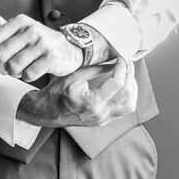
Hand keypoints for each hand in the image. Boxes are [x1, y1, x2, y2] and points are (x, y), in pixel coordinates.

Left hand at [0, 6, 82, 80]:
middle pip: (1, 54)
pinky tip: (30, 73)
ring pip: (14, 66)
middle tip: (4, 70)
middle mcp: (31, 29)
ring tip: (18, 71)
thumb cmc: (38, 40)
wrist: (70, 48)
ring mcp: (42, 43)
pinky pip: (29, 74)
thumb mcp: (19, 29)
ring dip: (13, 73)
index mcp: (20, 21)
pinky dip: (26, 77)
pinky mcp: (52, 57)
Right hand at [16, 58, 137, 127]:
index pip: (116, 83)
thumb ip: (94, 69)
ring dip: (132, 89)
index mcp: (91, 102)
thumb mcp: (72, 76)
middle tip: (128, 62)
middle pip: (127, 94)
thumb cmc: (55, 93)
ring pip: (130, 106)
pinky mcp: (103, 121)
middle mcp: (100, 114)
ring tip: (128, 75)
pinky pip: (123, 110)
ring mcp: (103, 119)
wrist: (45, 112)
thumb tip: (113, 61)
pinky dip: (127, 97)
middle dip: (130, 75)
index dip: (122, 67)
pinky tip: (122, 87)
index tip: (122, 57)